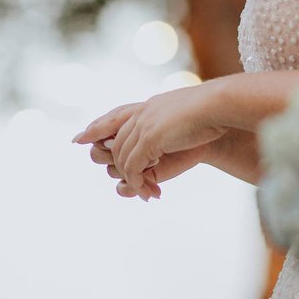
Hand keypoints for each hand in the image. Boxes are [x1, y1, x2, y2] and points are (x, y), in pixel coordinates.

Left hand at [74, 85, 225, 198]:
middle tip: (143, 188)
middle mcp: (139, 114)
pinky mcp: (149, 137)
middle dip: (121, 169)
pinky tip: (151, 191)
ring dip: (133, 180)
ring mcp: (142, 124)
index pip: (112, 117)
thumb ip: (167, 130)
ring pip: (121, 158)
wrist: (220, 106)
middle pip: (113, 145)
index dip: (94, 128)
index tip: (78, 139)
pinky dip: (138, 182)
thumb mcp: (183, 119)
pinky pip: (133, 166)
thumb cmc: (210, 113)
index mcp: (147, 106)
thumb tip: (165, 141)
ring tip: (149, 192)